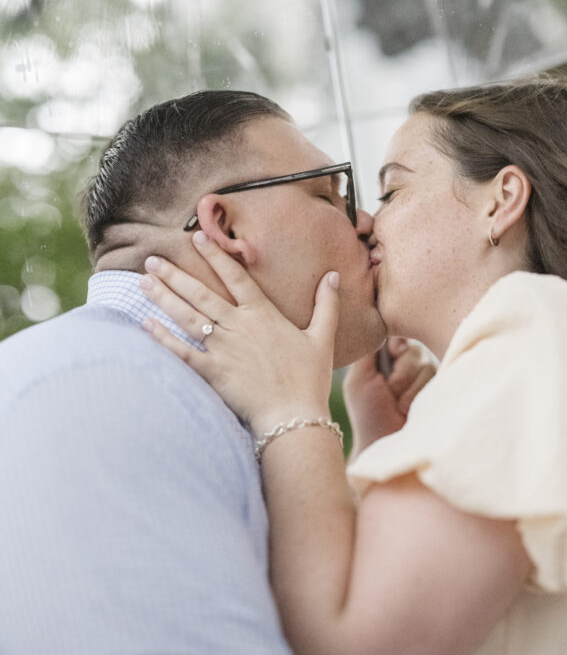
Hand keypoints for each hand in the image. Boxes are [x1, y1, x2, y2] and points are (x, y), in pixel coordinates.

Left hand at [139, 233, 339, 435]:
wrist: (294, 416)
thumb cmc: (309, 380)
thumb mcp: (322, 338)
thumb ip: (326, 304)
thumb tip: (334, 276)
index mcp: (263, 314)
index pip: (236, 277)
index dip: (216, 256)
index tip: (197, 238)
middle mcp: (239, 326)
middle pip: (202, 294)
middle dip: (175, 274)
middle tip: (152, 260)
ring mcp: (224, 349)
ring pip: (188, 317)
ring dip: (164, 298)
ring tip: (144, 282)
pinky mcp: (213, 372)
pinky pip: (183, 352)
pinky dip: (163, 338)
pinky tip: (145, 324)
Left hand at [343, 338, 434, 457]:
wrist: (383, 444)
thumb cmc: (367, 413)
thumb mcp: (359, 378)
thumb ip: (367, 350)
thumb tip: (380, 327)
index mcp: (390, 358)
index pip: (399, 336)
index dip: (397, 347)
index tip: (392, 354)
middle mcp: (410, 364)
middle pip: (413, 350)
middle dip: (399, 374)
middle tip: (388, 393)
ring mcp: (427, 378)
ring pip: (424, 366)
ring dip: (407, 390)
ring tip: (397, 407)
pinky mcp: (440, 390)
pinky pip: (434, 381)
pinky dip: (417, 397)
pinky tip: (409, 410)